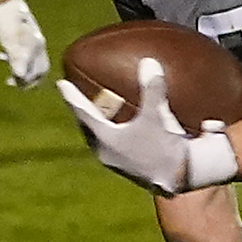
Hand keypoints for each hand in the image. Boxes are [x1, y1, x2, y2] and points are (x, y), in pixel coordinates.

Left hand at [0, 0, 47, 87]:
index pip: (40, 71)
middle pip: (38, 67)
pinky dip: (13, 57)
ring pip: (30, 59)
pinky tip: (1, 55)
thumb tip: (20, 76)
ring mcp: (32, 38)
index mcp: (37, 46)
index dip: (30, 81)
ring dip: (18, 67)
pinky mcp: (24, 33)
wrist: (6, 0)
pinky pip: (23, 50)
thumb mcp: (9, 41)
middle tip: (12, 82)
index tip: (17, 85)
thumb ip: (17, 59)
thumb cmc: (7, 20)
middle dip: (26, 77)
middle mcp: (38, 43)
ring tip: (6, 71)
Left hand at [56, 56, 236, 194]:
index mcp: (106, 139)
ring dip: (94, 123)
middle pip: (86, 127)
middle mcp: (105, 152)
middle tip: (74, 97)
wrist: (180, 179)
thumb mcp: (158, 116)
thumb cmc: (165, 148)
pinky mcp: (126, 167)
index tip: (61, 84)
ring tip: (92, 112)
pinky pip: (109, 145)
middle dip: (81, 111)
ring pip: (97, 138)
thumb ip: (152, 89)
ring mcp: (115, 162)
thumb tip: (148, 62)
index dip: (72, 97)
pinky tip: (117, 128)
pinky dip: (108, 132)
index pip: (83, 113)